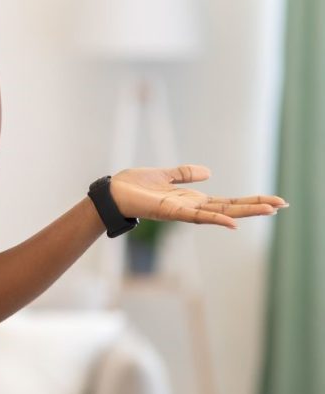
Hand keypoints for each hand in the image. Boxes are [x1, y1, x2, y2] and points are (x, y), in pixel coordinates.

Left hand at [107, 163, 287, 229]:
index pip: (226, 201)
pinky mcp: (171, 212)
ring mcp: (183, 211)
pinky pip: (197, 216)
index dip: (248, 200)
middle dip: (255, 206)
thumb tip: (209, 171)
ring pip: (220, 212)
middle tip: (283, 204)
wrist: (111, 193)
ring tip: (270, 209)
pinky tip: (232, 222)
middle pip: (230, 207)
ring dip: (244, 211)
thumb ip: (185, 174)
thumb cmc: (133, 186)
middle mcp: (190, 207)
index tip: (273, 200)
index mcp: (190, 199)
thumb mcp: (164, 175)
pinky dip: (215, 219)